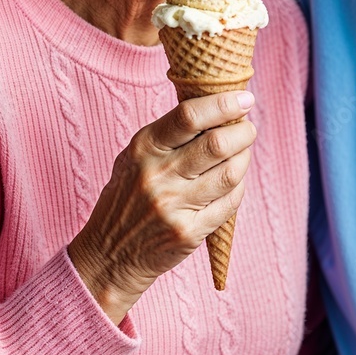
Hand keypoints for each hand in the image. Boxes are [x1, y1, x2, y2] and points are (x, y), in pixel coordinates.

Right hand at [68, 90, 255, 322]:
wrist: (108, 256)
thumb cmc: (129, 196)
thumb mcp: (136, 156)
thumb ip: (171, 134)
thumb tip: (220, 108)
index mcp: (144, 148)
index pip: (189, 116)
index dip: (223, 104)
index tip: (245, 98)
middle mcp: (158, 176)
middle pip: (217, 144)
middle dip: (243, 131)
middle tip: (247, 129)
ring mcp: (174, 206)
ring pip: (230, 173)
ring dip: (244, 158)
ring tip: (241, 154)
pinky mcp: (188, 233)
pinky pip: (230, 202)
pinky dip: (238, 188)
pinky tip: (232, 183)